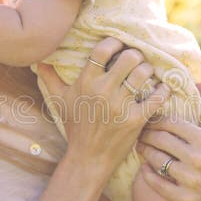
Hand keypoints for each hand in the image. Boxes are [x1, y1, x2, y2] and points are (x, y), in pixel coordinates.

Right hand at [38, 38, 169, 177]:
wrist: (88, 158)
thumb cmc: (75, 126)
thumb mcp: (59, 101)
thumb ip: (49, 78)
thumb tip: (37, 60)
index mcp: (86, 82)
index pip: (103, 49)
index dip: (115, 43)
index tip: (119, 46)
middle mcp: (103, 91)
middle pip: (129, 57)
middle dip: (136, 55)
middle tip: (136, 60)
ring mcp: (120, 105)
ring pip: (143, 74)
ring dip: (148, 70)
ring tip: (147, 73)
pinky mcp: (136, 119)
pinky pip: (156, 97)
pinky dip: (163, 90)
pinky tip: (162, 87)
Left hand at [135, 86, 200, 200]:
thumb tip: (200, 85)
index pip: (171, 123)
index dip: (156, 120)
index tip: (150, 119)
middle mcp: (198, 159)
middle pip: (161, 140)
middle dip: (146, 134)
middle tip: (139, 132)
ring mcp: (191, 180)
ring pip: (156, 160)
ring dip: (145, 152)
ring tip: (140, 147)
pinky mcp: (185, 199)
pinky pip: (158, 184)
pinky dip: (148, 174)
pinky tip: (144, 168)